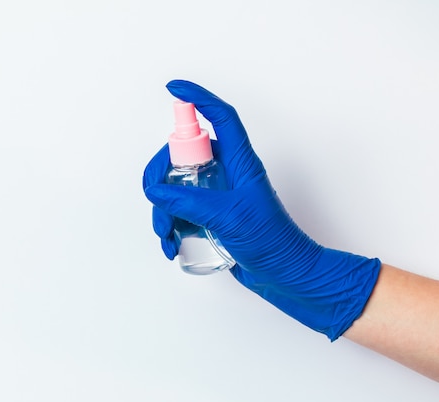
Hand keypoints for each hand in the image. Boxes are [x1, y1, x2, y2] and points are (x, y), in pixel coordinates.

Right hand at [143, 80, 380, 340]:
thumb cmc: (271, 241)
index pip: (220, 117)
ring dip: (163, 212)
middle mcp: (226, 174)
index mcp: (239, 162)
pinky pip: (180, 213)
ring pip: (176, 188)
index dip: (198, 98)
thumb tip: (156, 191)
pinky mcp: (210, 218)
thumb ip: (189, 202)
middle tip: (154, 199)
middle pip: (183, 156)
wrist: (284, 274)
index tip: (173, 89)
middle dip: (161, 179)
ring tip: (167, 238)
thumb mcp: (228, 217)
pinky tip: (173, 247)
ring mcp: (217, 196)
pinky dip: (170, 228)